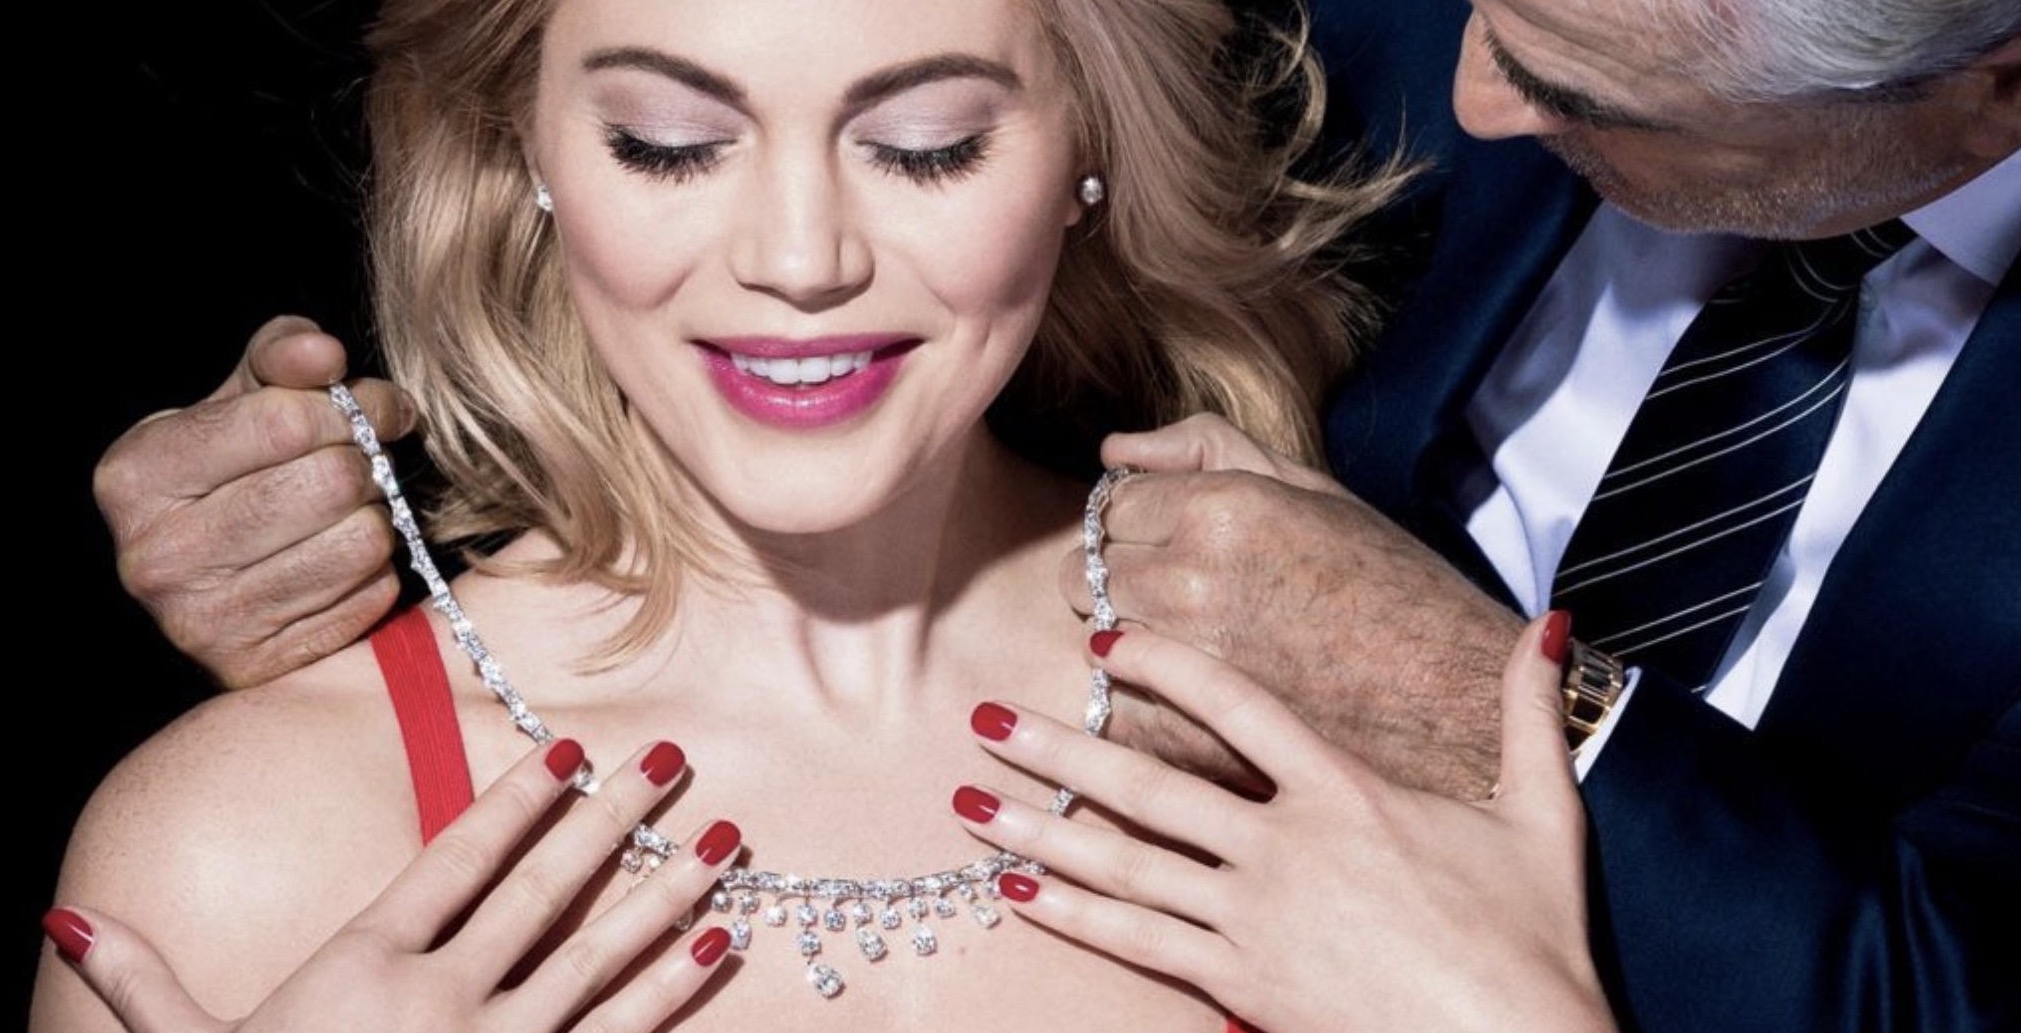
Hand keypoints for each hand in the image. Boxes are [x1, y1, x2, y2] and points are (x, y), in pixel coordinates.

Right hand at [39, 738, 741, 1032]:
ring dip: (665, 894)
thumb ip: (140, 982)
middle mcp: (440, 997)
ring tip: (724, 841)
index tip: (569, 748)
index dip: (515, 800)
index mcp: (361, 966)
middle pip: (542, 891)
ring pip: (597, 956)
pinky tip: (719, 946)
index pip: (455, 859)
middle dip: (611, 820)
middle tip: (672, 759)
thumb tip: (64, 918)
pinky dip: (673, 990)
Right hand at [95, 316, 417, 687]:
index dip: (352, 404)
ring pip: (362, 541)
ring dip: (377, 518)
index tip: (377, 405)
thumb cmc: (231, 472)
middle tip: (363, 462)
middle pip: (330, 482)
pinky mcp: (257, 664)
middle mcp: (157, 554)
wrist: (210, 581)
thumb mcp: (237, 401)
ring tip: (348, 512)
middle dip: (365, 462)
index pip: (286, 421)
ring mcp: (202, 620)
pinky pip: (370, 597)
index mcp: (136, 475)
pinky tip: (340, 563)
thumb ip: (279, 358)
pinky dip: (374, 574)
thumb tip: (323, 353)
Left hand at [954, 615, 1612, 1032]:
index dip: (1168, 663)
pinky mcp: (1241, 985)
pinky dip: (1071, 916)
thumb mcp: (1543, 815)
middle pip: (1148, 785)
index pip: (1238, 706)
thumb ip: (1526, 714)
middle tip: (984, 716)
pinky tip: (1015, 894)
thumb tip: (1551, 624)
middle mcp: (1284, 849)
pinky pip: (1138, 942)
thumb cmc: (1533, 938)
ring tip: (968, 802)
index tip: (1109, 638)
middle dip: (1057, 747)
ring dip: (1038, 831)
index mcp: (1347, 794)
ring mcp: (1254, 920)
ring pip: (1124, 864)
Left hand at [1062, 414, 1520, 796]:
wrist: (1461, 710)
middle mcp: (1190, 581)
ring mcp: (1183, 667)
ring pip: (1095, 642)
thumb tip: (1114, 448)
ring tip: (1197, 655)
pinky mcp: (1183, 742)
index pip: (1110, 504)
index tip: (1175, 546)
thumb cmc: (1397, 593)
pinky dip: (1138, 712)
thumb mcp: (1315, 491)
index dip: (1140, 525)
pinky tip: (1195, 710)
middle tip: (1181, 602)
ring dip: (1126, 646)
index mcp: (1223, 510)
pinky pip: (1111, 711)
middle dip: (1118, 583)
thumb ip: (1205, 448)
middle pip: (1083, 574)